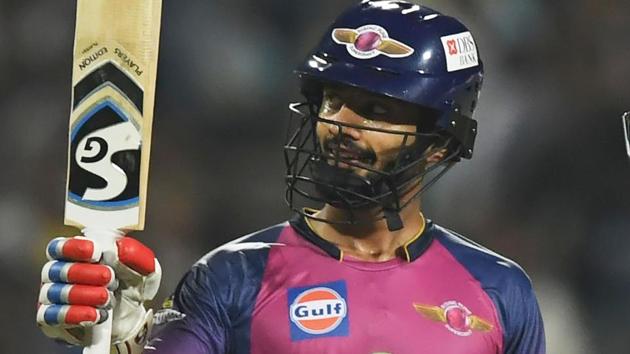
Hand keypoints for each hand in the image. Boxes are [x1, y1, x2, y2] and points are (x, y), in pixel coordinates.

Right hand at [37, 234, 160, 351]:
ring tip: (107, 298)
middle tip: (109, 278)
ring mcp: (53, 297)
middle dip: (87, 273)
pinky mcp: (52, 320)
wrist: (132, 319)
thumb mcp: (143, 269)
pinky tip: (95, 315)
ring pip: (56, 292)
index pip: (60, 247)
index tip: (95, 252)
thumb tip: (119, 248)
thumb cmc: (131, 286)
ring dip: (85, 294)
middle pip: (58, 269)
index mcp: (76, 255)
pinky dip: (76, 314)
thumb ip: (135, 255)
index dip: (74, 248)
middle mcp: (59, 274)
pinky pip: (53, 316)